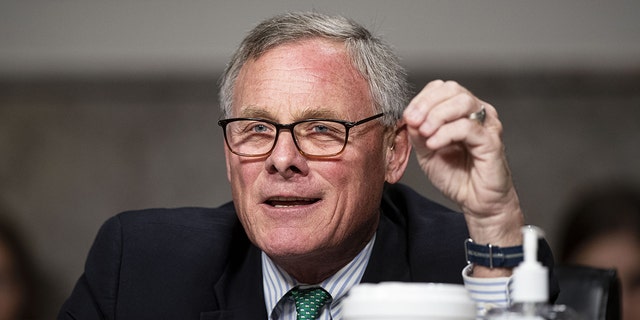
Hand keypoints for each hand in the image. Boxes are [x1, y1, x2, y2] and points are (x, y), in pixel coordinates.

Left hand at [403, 80, 522, 247]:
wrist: (476, 201)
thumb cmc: (456, 176)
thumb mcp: (427, 152)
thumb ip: (418, 133)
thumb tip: (410, 117)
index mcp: (461, 111)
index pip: (441, 88)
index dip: (421, 99)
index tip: (408, 117)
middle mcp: (477, 112)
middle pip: (452, 89)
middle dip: (427, 104)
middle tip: (413, 122)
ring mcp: (487, 125)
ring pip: (462, 102)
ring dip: (437, 115)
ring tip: (425, 134)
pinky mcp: (492, 141)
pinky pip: (468, 127)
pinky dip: (446, 133)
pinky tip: (434, 144)